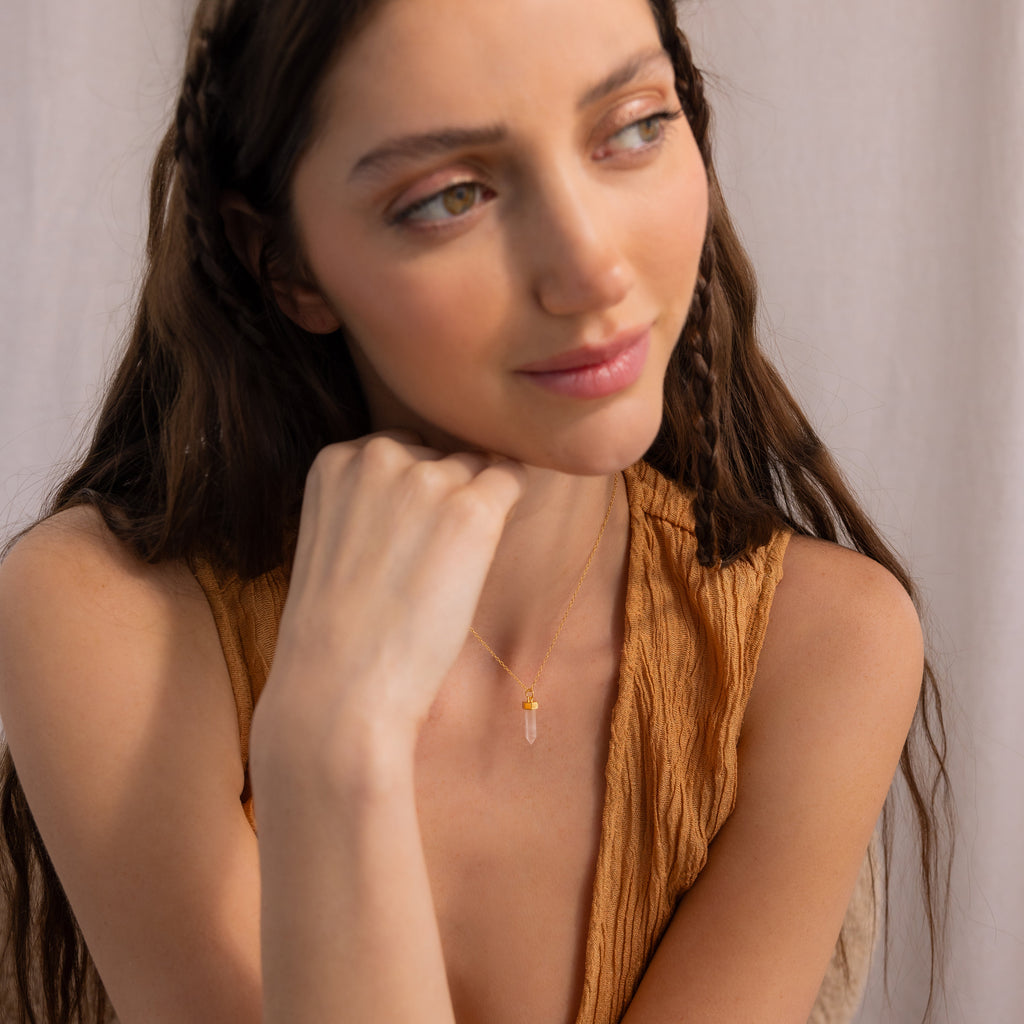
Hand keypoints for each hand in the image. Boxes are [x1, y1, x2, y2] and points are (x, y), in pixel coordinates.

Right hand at [253, 432, 525, 771]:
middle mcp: (378, 455)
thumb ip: (369, 498)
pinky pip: (512, 479)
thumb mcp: (332, 539)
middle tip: (420, 565)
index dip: (411, 499)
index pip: (401, 450)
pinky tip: (480, 555)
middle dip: (442, 499)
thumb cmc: (336, 633)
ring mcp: (427, 479)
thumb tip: (435, 482)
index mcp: (335, 459)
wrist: (339, 691)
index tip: (401, 543)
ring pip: (475, 471)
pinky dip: (508, 508)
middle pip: (441, 457)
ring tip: (437, 576)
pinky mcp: (471, 510)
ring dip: (471, 513)